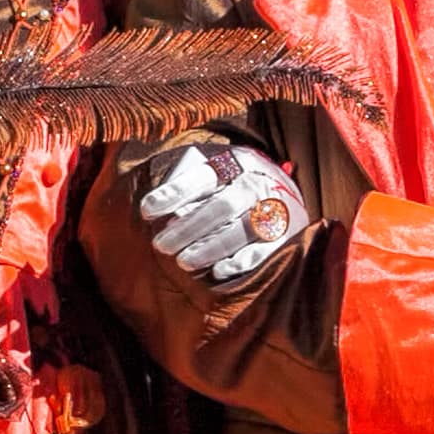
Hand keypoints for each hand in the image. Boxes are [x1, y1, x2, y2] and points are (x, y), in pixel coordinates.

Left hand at [136, 137, 305, 286]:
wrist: (288, 190)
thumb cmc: (236, 185)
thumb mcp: (218, 173)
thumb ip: (191, 185)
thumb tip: (156, 211)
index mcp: (237, 162)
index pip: (202, 176)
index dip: (173, 193)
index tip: (146, 211)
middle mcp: (257, 182)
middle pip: (221, 207)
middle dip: (188, 228)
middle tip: (161, 245)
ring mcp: (275, 208)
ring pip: (241, 229)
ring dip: (209, 247)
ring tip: (184, 261)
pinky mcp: (287, 234)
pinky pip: (264, 251)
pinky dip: (240, 262)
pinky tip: (218, 271)